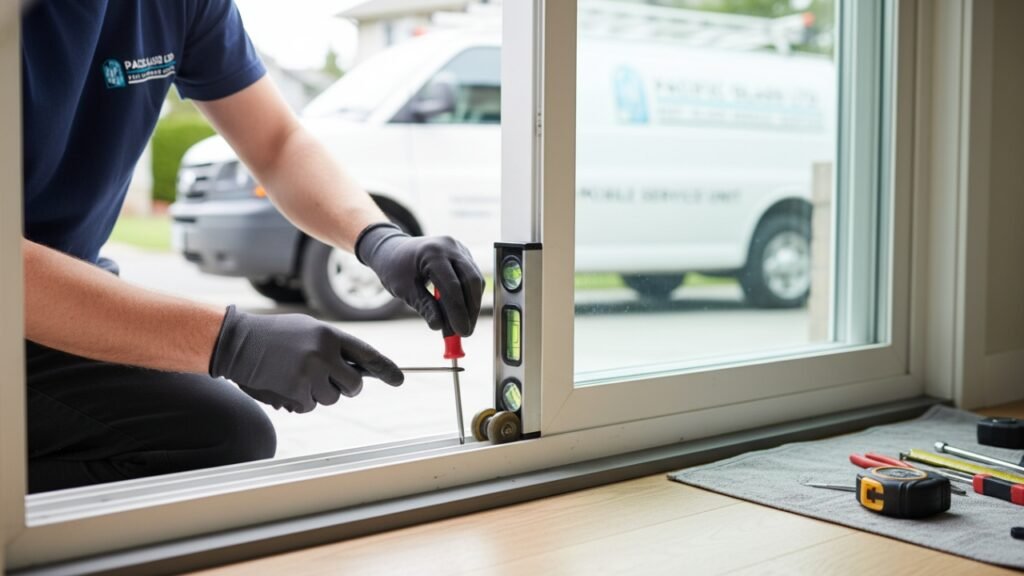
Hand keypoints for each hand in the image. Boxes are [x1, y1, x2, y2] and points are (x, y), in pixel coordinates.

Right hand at [210, 305, 402, 412]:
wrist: (237, 342)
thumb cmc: (274, 336)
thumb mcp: (307, 330)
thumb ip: (332, 347)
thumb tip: (358, 370)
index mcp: (329, 335)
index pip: (367, 354)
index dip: (385, 369)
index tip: (399, 379)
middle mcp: (324, 354)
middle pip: (353, 385)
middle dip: (346, 388)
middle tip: (334, 384)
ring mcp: (311, 374)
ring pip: (331, 398)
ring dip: (318, 394)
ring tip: (296, 376)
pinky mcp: (296, 392)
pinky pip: (309, 405)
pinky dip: (300, 401)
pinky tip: (284, 384)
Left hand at [356, 223, 484, 335]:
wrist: (394, 249)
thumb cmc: (396, 269)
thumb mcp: (404, 290)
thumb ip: (424, 307)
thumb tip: (440, 327)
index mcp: (432, 253)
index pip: (452, 286)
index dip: (459, 312)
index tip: (461, 333)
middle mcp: (450, 247)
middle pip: (471, 280)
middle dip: (471, 310)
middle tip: (465, 333)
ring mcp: (459, 249)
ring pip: (476, 280)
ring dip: (473, 305)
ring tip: (463, 326)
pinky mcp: (464, 255)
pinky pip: (473, 277)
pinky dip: (470, 297)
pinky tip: (463, 313)